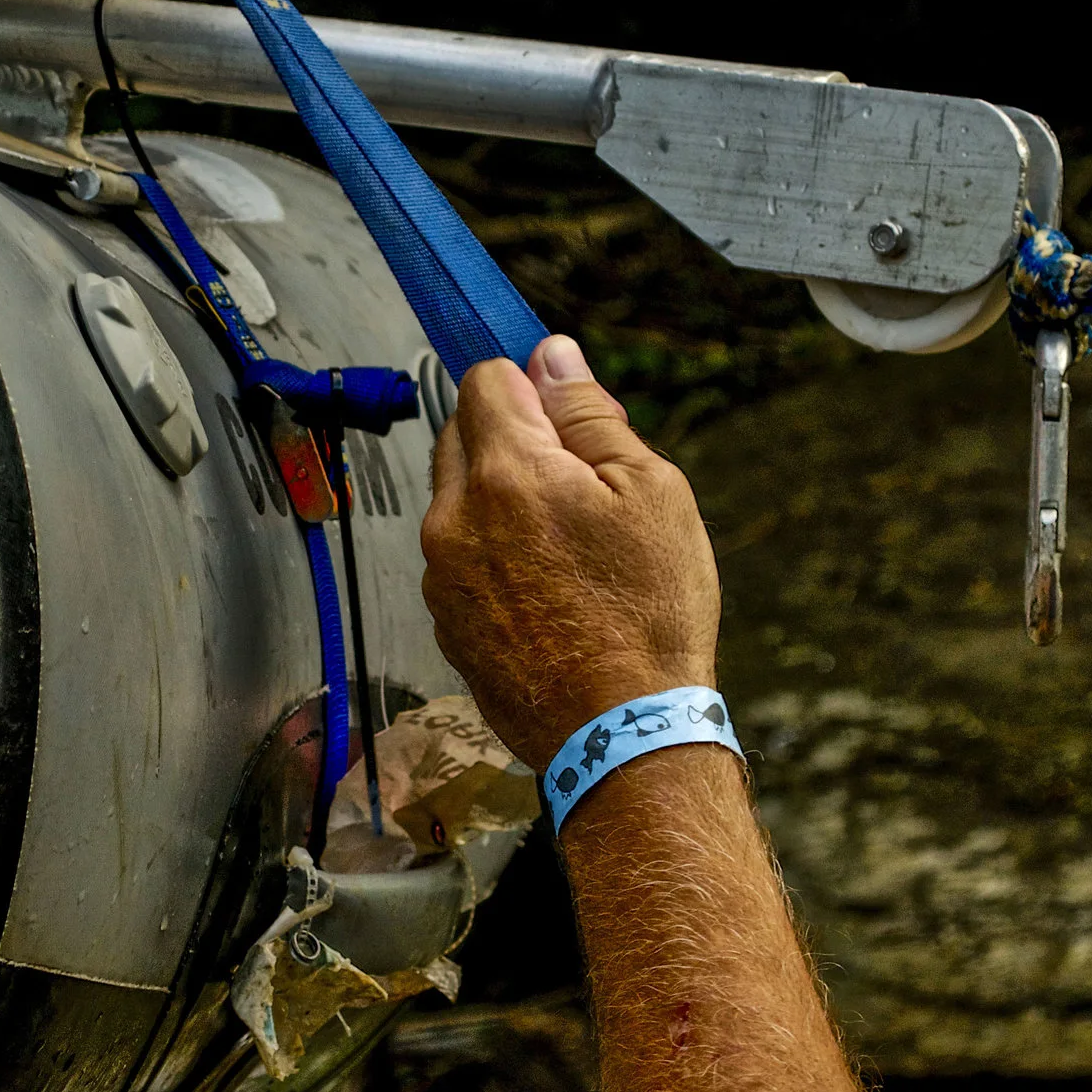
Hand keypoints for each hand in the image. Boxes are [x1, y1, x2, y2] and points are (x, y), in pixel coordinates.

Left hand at [418, 334, 719, 769]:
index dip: (532, 387)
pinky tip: (549, 590)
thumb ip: (589, 415)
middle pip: (462, 434)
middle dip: (512, 439)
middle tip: (579, 484)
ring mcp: (441, 575)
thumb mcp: (650, 492)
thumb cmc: (650, 615)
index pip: (485, 379)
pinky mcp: (444, 621)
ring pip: (457, 499)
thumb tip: (552, 356)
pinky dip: (492, 555)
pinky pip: (459, 558)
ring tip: (569, 548)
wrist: (622, 735)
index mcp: (505, 473)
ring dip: (499, 500)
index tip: (567, 419)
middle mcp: (454, 518)